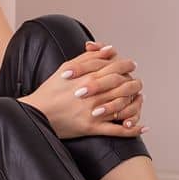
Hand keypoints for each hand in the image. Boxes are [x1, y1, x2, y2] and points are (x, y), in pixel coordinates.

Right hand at [19, 43, 145, 139]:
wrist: (36, 113)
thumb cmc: (50, 90)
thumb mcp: (66, 68)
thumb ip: (89, 57)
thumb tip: (110, 49)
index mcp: (87, 77)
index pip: (115, 67)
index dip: (126, 65)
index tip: (131, 64)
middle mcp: (93, 94)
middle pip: (123, 85)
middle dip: (133, 82)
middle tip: (137, 81)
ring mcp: (93, 112)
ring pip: (123, 105)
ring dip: (136, 102)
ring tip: (139, 99)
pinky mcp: (92, 128)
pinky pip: (117, 130)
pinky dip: (131, 129)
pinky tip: (142, 127)